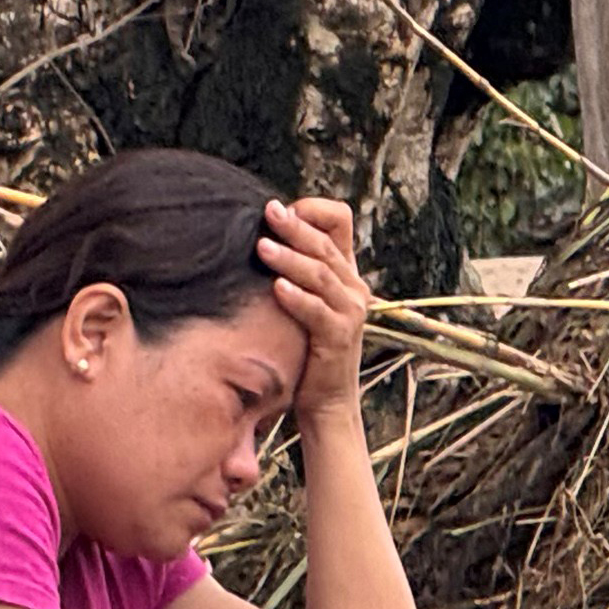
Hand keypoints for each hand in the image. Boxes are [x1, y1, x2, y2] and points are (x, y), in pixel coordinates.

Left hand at [254, 196, 369, 422]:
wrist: (327, 398)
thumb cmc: (307, 345)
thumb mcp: (305, 299)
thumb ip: (294, 269)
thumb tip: (256, 233)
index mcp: (345, 270)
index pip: (339, 220)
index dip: (312, 211)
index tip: (280, 210)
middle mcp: (353, 286)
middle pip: (325, 244)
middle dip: (295, 227)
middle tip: (267, 212)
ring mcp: (350, 311)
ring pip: (321, 274)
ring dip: (290, 259)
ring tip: (262, 248)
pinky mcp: (339, 337)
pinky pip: (318, 312)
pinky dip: (298, 298)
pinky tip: (277, 288)